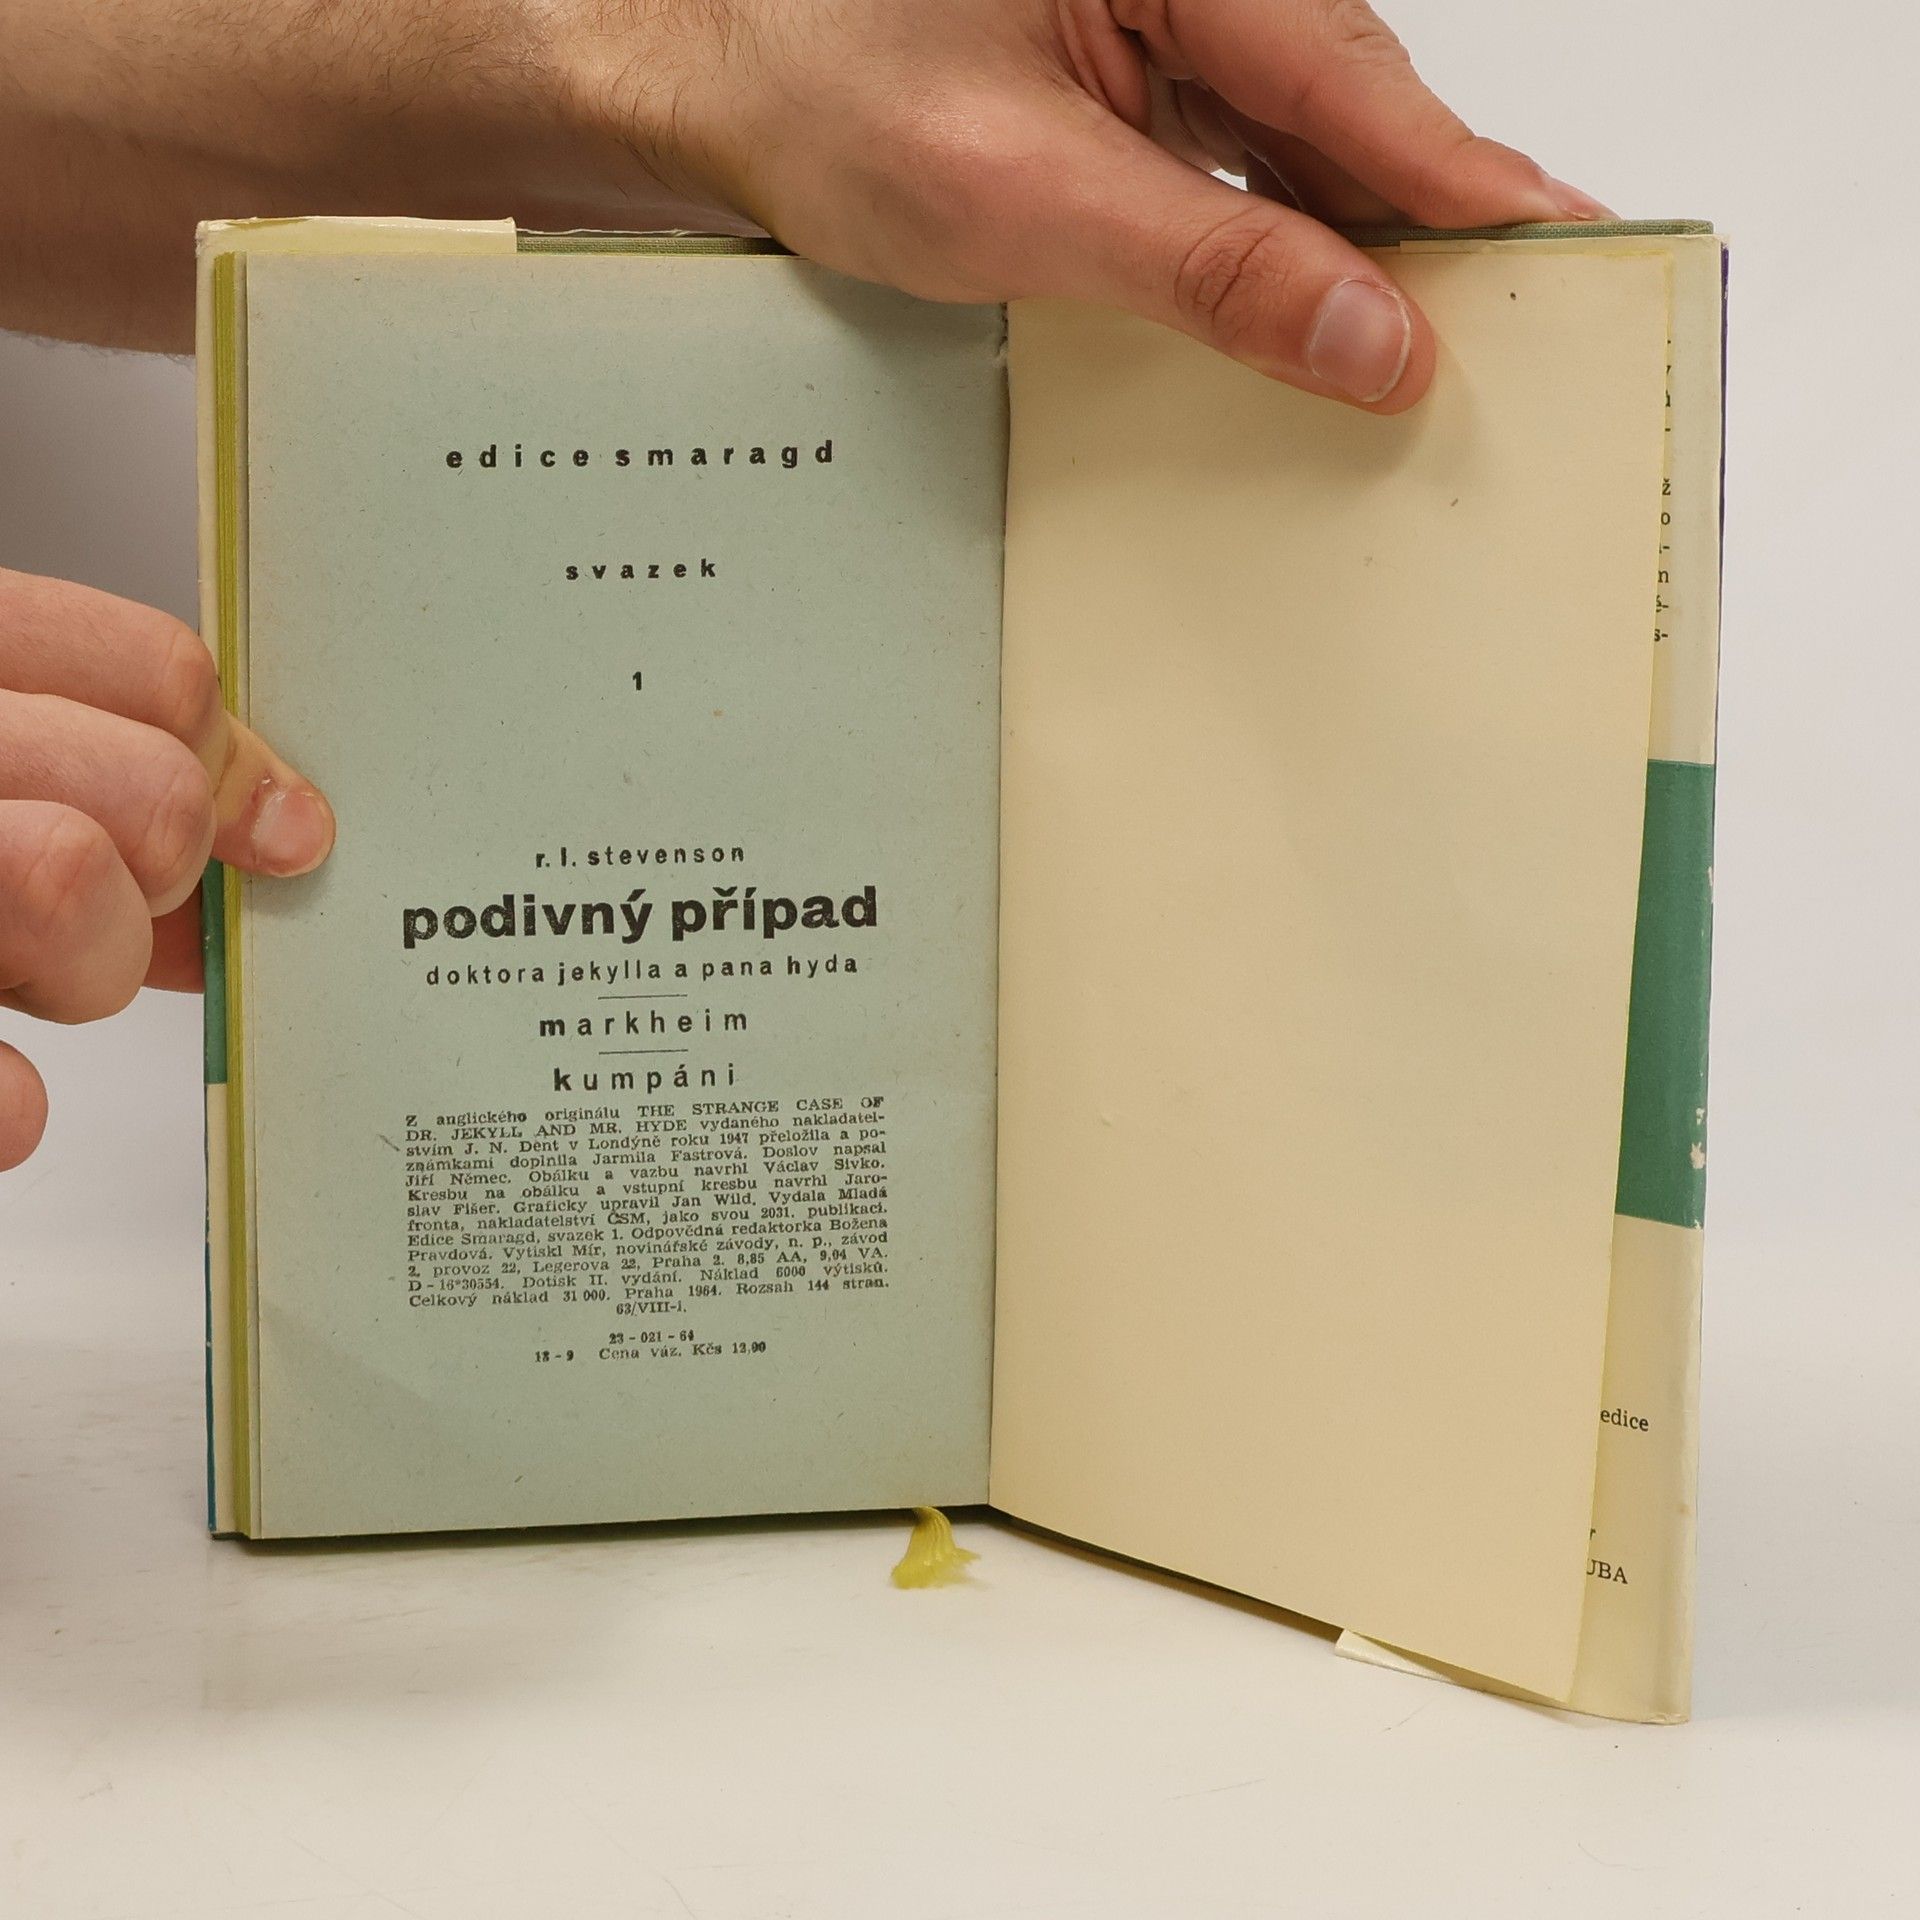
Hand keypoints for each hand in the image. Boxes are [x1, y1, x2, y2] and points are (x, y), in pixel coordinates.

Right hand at [0, 568, 333, 1170]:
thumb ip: (105, 758)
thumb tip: (283, 831)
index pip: (158, 674)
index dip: (226, 765)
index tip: (254, 832)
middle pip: (150, 793)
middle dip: (158, 876)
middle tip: (92, 907)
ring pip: (65, 882)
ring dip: (81, 966)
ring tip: (18, 973)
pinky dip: (1, 1099)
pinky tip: (7, 1095)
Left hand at [567, 0, 1613, 409]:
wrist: (719, 85)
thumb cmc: (826, 97)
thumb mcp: (1024, 199)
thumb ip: (1208, 267)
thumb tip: (1366, 334)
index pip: (1357, 87)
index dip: (1468, 189)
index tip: (1572, 259)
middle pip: (1353, 107)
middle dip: (1429, 225)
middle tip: (1525, 331)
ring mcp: (1165, 17)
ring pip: (1307, 140)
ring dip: (1355, 243)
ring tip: (1423, 349)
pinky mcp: (1139, 71)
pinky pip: (1245, 159)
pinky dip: (1278, 241)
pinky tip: (1304, 315)